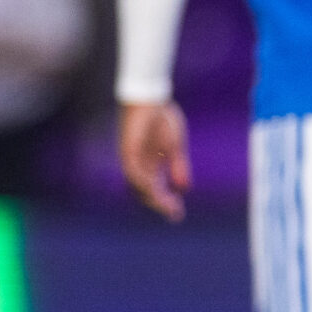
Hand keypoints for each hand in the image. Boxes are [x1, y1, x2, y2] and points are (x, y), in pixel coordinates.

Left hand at [120, 101, 192, 221]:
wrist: (152, 97)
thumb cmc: (163, 118)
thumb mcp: (175, 147)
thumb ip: (178, 167)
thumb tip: (183, 190)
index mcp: (150, 164)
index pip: (155, 189)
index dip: (166, 202)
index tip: (178, 214)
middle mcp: (139, 164)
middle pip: (144, 191)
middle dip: (159, 204)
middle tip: (174, 214)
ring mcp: (133, 157)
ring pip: (137, 185)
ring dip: (152, 197)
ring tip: (167, 206)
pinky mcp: (128, 148)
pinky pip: (132, 170)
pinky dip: (142, 181)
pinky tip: (154, 188)